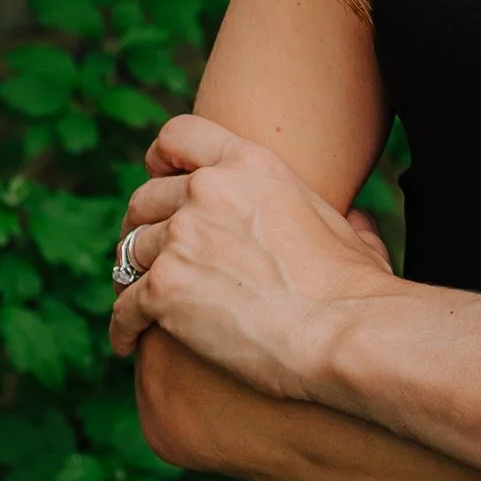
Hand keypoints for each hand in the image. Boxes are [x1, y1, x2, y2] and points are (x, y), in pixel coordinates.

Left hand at [108, 112, 399, 398]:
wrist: (344, 333)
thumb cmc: (357, 291)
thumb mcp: (350, 230)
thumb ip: (342, 214)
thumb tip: (358, 218)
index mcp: (251, 164)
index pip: (179, 135)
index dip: (160, 158)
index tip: (157, 178)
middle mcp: (208, 190)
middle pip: (145, 198)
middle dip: (142, 227)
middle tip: (147, 256)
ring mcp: (181, 237)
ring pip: (130, 251)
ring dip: (132, 277)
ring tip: (138, 305)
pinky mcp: (163, 287)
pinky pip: (123, 306)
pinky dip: (122, 326)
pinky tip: (128, 345)